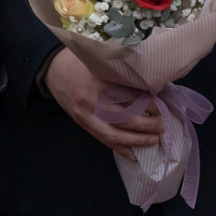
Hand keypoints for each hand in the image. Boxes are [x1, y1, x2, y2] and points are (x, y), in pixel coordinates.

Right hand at [44, 50, 162, 159]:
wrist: (52, 69)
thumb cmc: (80, 61)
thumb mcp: (101, 61)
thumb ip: (121, 73)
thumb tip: (150, 86)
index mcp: (100, 80)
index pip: (130, 96)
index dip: (149, 104)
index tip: (162, 107)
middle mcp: (93, 99)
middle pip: (124, 118)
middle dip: (147, 125)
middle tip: (162, 126)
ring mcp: (85, 114)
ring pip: (114, 134)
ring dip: (136, 140)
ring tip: (153, 140)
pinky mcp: (82, 123)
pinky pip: (102, 140)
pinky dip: (119, 148)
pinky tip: (133, 155)